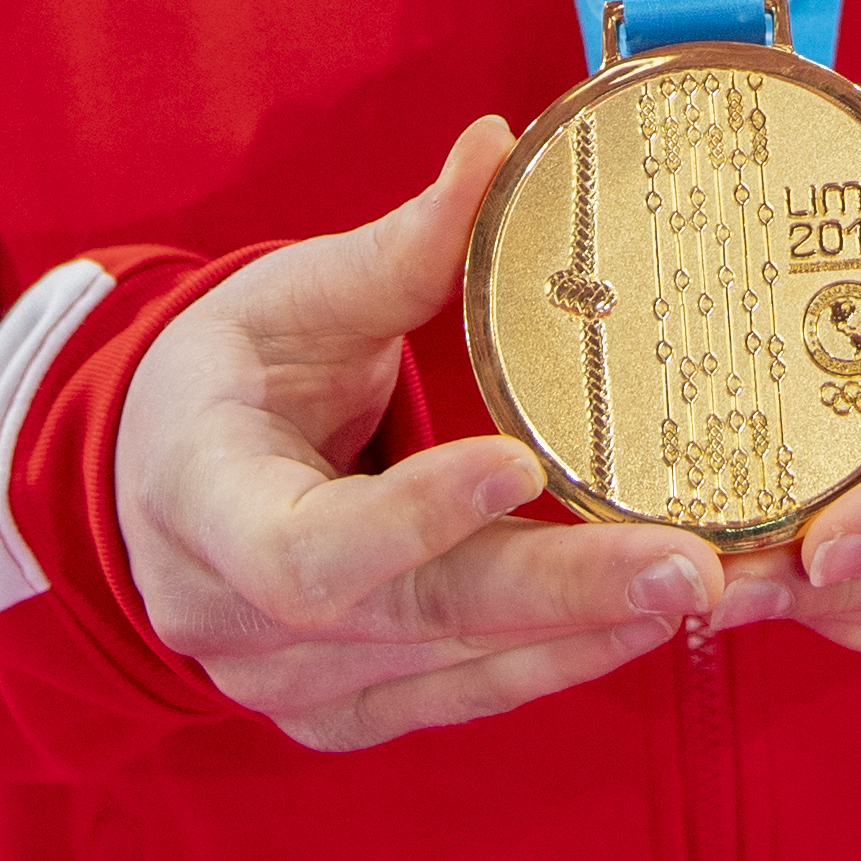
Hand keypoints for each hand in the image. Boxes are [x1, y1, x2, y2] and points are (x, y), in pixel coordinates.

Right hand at [118, 117, 733, 749]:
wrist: (154, 482)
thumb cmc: (225, 374)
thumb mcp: (289, 295)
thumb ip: (398, 248)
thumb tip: (495, 146)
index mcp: (204, 503)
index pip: (306, 547)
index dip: (413, 516)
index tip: (518, 463)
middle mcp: (238, 622)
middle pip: (416, 619)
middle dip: (561, 593)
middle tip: (692, 565)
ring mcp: (290, 686)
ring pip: (454, 672)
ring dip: (585, 632)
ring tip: (707, 584)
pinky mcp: (345, 713)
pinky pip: (462, 698)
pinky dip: (558, 661)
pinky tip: (646, 618)